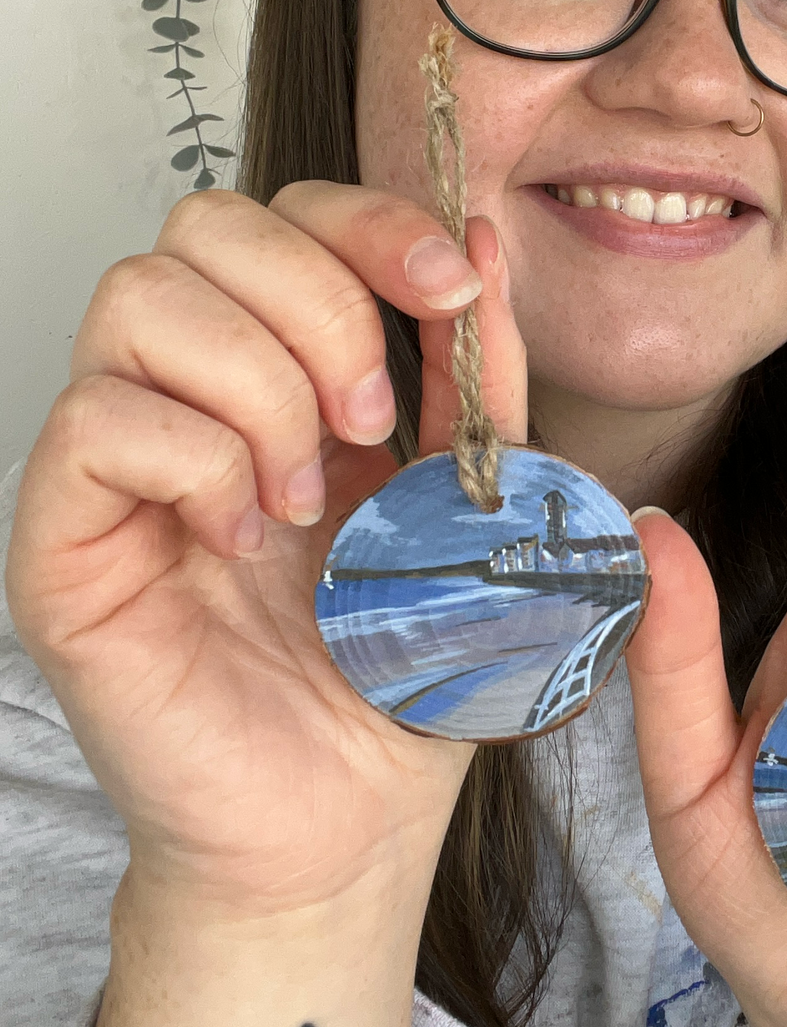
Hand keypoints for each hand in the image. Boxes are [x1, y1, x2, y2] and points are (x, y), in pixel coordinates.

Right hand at [5, 185, 523, 1026]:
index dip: (370, 223)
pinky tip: (248, 539)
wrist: (346, 811)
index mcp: (289, 369)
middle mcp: (192, 392)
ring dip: (262, 386)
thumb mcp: (470, 497)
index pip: (289, 215)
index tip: (450, 288)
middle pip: (206, 225)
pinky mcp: (67, 537)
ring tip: (312, 497)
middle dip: (319, 302)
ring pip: (142, 300)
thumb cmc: (401, 660)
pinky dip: (201, 463)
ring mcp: (121, 458)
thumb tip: (481, 244)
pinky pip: (98, 421)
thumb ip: (476, 377)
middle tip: (373, 420)